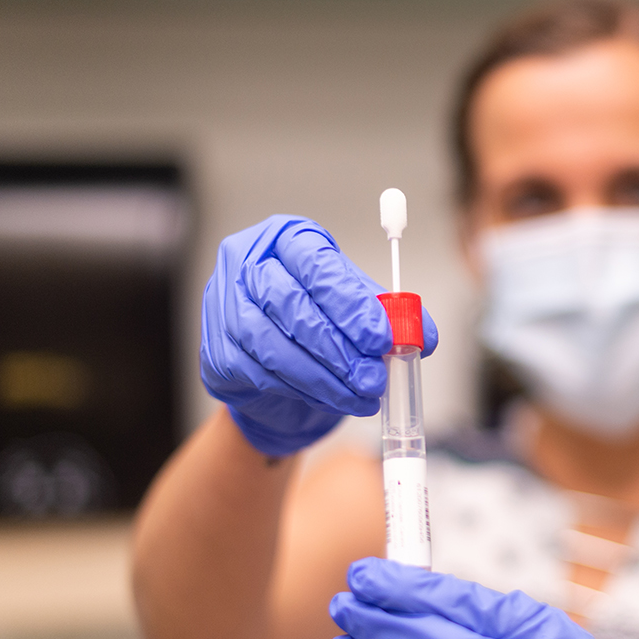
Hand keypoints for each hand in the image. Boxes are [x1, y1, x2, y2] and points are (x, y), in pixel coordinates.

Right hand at [200, 215, 437, 456]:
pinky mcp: (215, 353)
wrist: (278, 370)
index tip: (382, 337)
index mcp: (286, 239)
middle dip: (339, 348)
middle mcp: (245, 264)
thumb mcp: (357, 308)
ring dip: (324, 379)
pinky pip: (260, 375)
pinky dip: (301, 392)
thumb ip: (390, 316)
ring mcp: (222, 307)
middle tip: (375, 377)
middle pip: (289, 304)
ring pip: (273, 346)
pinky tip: (330, 400)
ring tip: (361, 396)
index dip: (350, 303)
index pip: (316, 264)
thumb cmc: (319, 324)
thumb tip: (423, 336)